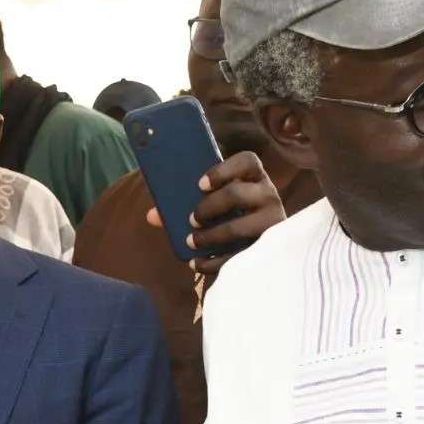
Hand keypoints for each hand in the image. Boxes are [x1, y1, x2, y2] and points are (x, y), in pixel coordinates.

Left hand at [145, 152, 285, 281]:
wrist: (259, 243)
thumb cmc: (230, 214)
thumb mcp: (214, 203)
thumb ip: (184, 204)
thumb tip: (151, 216)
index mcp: (254, 176)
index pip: (248, 161)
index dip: (223, 170)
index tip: (199, 184)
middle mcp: (268, 195)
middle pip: (237, 194)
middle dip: (209, 207)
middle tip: (190, 219)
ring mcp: (272, 222)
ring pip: (240, 228)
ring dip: (210, 237)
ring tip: (190, 242)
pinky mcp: (267, 248)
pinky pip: (238, 256)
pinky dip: (213, 261)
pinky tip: (196, 263)